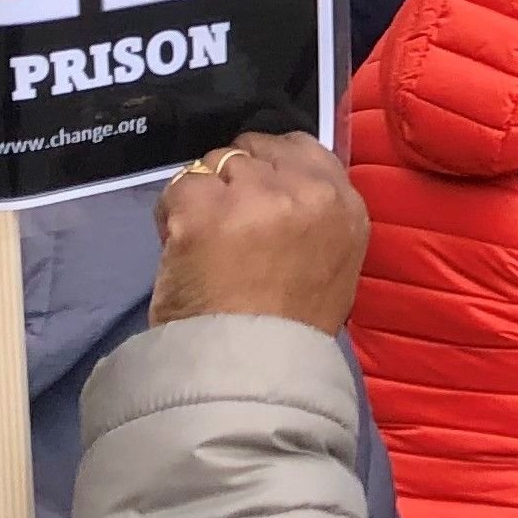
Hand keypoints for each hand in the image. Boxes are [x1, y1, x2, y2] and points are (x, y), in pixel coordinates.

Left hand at [155, 133, 366, 330]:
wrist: (253, 371)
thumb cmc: (291, 332)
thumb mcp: (332, 266)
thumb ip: (313, 216)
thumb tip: (277, 187)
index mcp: (345, 207)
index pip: (300, 147)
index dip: (269, 165)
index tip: (253, 194)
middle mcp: (306, 191)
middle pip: (253, 150)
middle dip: (234, 179)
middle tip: (225, 224)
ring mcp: (254, 196)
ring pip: (214, 163)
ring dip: (203, 196)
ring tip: (203, 244)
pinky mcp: (205, 209)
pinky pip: (180, 187)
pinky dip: (172, 215)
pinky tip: (181, 248)